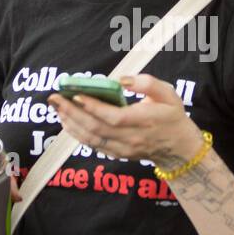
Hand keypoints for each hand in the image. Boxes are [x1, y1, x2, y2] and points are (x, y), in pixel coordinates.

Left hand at [46, 73, 200, 168]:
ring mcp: (123, 149)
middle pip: (96, 128)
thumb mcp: (169, 94)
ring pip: (91, 138)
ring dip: (71, 123)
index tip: (76, 95)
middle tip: (55, 98)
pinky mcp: (118, 154)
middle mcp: (132, 138)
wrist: (179, 149)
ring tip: (57, 108)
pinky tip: (67, 121)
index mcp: (145, 121)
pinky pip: (93, 145)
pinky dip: (77, 134)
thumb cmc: (172, 116)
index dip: (94, 107)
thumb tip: (122, 80)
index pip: (115, 117)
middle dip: (72, 113)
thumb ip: (148, 83)